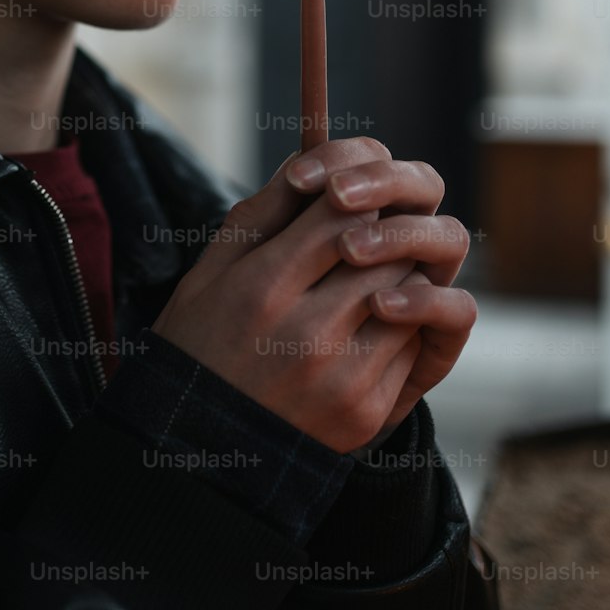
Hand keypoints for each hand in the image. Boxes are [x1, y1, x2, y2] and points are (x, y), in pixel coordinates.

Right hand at [150, 138, 474, 452]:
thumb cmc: (200, 344)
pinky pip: (409, 343)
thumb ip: (262, 213)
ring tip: (369, 273)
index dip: (352, 189)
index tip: (345, 191)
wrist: (199, 450)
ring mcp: (342, 374)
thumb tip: (312, 159)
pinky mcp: (366, 409)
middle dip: (381, 227)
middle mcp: (306, 331)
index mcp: (260, 287)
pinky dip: (399, 322)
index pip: (339, 211)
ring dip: (397, 271)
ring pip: (409, 290)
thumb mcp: (209, 271)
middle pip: (384, 245)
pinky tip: (368, 324)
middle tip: (369, 225)